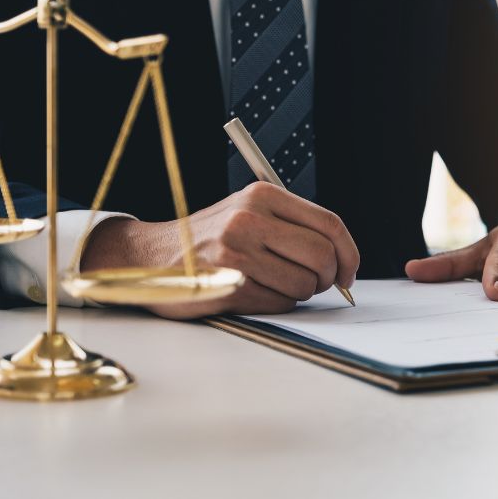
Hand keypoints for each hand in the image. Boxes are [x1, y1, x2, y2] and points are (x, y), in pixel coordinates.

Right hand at [81, 182, 359, 318]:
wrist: (148, 257)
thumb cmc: (209, 238)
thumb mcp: (248, 212)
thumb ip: (291, 225)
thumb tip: (341, 256)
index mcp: (262, 195)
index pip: (329, 223)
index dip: (349, 253)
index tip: (348, 272)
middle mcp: (250, 219)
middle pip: (322, 255)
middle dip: (328, 277)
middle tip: (318, 284)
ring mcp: (236, 252)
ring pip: (303, 283)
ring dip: (301, 293)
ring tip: (279, 285)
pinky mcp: (227, 283)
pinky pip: (279, 301)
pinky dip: (279, 303)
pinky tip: (259, 293)